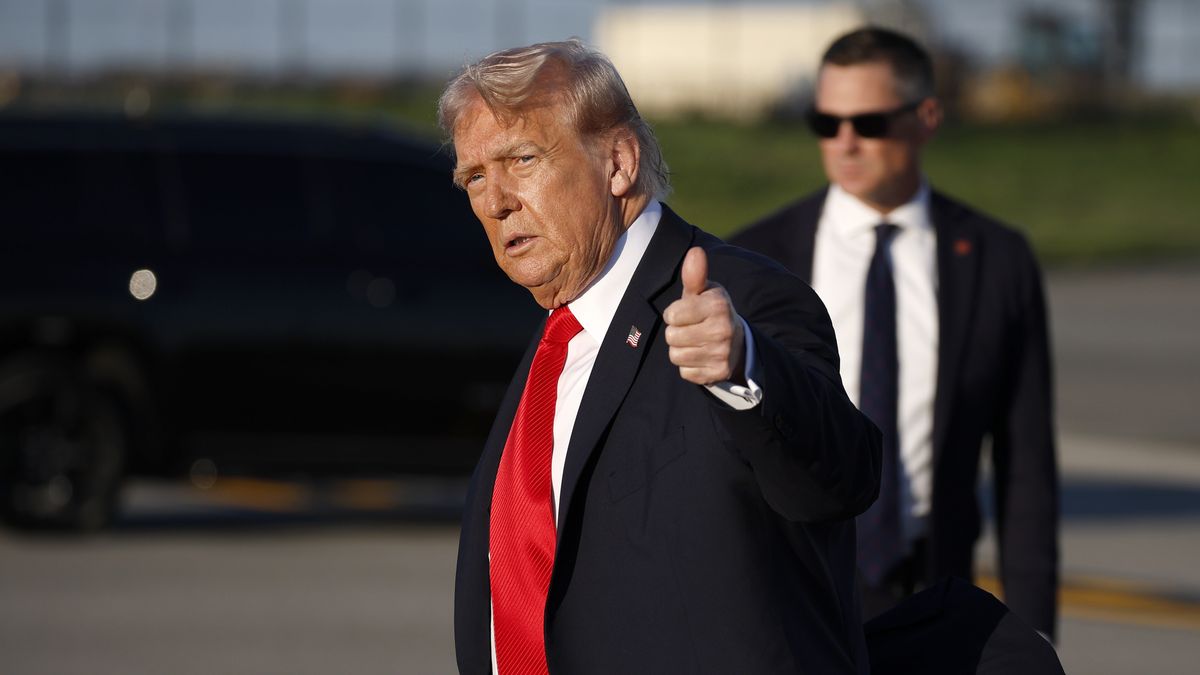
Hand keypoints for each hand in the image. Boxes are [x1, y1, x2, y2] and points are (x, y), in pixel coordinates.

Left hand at [663, 247, 745, 385]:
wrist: (736, 342)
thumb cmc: (710, 311)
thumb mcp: (704, 291)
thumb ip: (695, 274)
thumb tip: (695, 252)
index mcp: (718, 305)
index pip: (671, 316)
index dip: (674, 314)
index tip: (686, 312)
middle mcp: (723, 330)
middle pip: (671, 337)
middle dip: (676, 332)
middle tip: (692, 328)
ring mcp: (722, 353)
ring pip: (676, 356)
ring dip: (681, 350)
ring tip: (696, 342)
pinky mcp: (718, 373)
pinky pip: (685, 372)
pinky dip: (689, 366)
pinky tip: (701, 356)